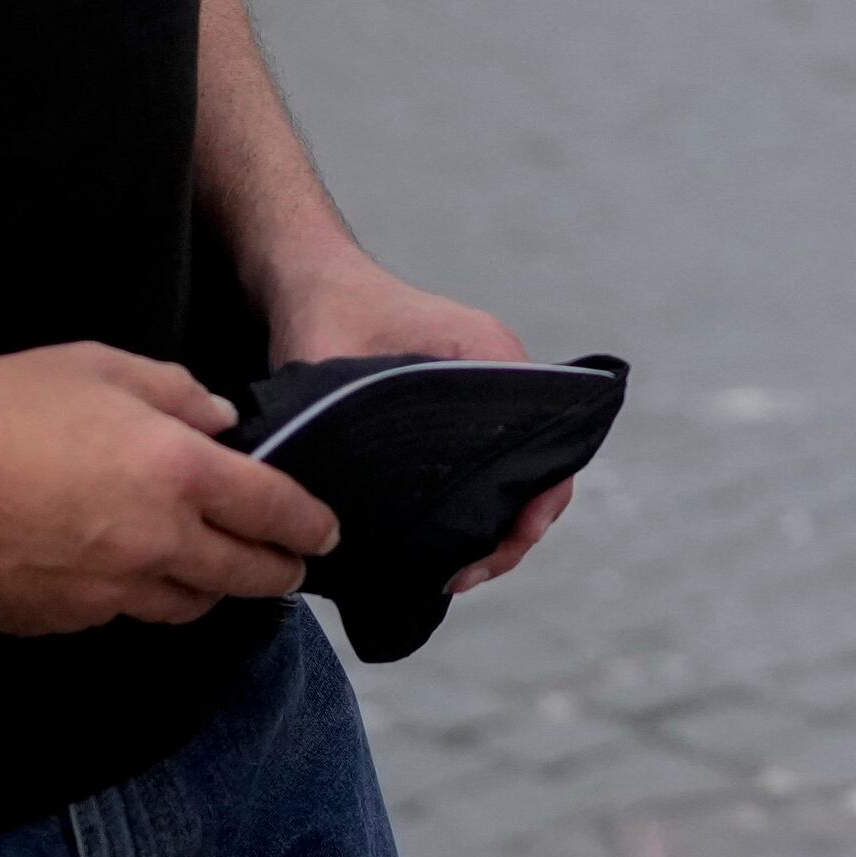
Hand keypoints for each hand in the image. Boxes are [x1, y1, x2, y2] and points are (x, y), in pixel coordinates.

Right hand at [0, 342, 340, 634]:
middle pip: (244, 576)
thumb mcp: (95, 367)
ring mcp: (104, 594)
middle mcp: (152, 542)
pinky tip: (117, 570)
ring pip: (185, 606)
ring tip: (209, 569)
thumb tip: (220, 422)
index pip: (273, 510)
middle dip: (276, 572)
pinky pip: (117, 616)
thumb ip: (174, 393)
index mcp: (174, 471)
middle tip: (288, 567)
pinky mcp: (59, 623)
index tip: (326, 534)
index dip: (309, 525)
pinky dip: (133, 597)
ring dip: (207, 589)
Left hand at [265, 250, 574, 597]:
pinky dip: (472, 512)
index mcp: (493, 357)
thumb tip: (351, 518)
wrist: (307, 278)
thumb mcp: (335, 367)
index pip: (548, 445)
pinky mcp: (458, 417)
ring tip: (447, 574)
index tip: (486, 553)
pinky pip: (485, 471)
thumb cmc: (326, 310)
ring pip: (512, 480)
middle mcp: (503, 379)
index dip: (530, 511)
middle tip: (459, 578)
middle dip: (508, 535)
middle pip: (537, 474)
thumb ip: (349, 429)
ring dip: (490, 529)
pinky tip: (434, 547)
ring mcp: (484, 400)